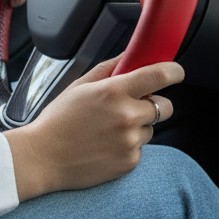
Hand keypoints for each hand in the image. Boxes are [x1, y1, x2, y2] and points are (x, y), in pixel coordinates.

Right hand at [4, 57, 183, 200]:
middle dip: (154, 104)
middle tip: (133, 106)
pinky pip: (140, 149)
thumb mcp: (80, 85)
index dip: (174, 72)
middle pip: (165, 106)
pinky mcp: (129, 162)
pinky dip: (128, 146)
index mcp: (114, 92)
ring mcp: (130, 142)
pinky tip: (105, 145)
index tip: (176, 72)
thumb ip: (109, 68)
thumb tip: (129, 56)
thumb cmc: (58, 120)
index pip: (160, 75)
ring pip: (150, 129)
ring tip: (108, 130)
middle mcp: (126, 117)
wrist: (42, 158)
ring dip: (137, 127)